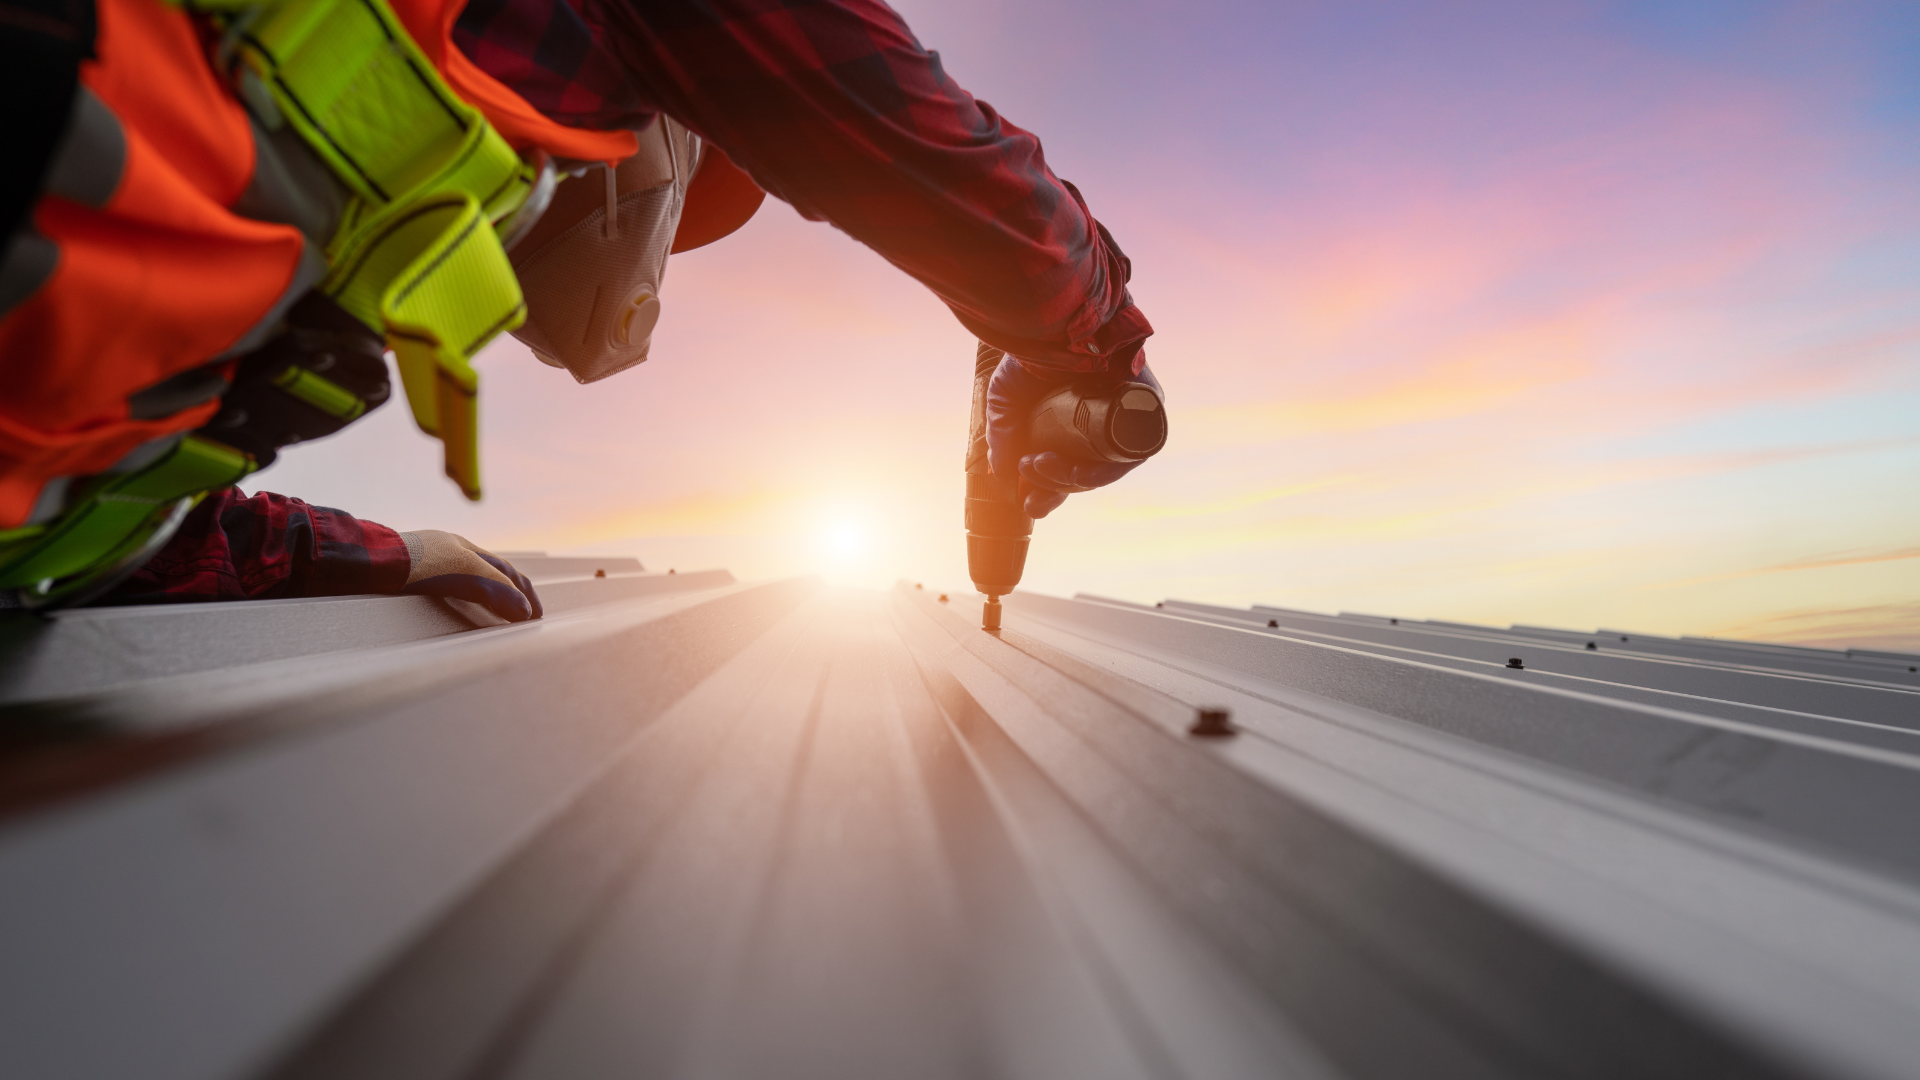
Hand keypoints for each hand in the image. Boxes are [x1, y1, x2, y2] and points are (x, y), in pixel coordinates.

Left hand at [399, 530, 543, 621]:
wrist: (371, 565)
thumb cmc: (418, 564)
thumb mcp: (467, 574)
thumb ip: (498, 590)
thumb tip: (525, 611)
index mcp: (465, 547)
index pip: (505, 571)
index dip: (525, 593)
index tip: (536, 615)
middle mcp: (447, 552)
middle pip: (488, 572)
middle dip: (510, 593)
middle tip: (524, 615)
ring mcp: (426, 565)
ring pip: (465, 581)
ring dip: (486, 597)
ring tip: (496, 615)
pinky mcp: (408, 580)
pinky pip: (443, 591)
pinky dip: (460, 601)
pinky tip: (454, 611)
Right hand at [985, 354, 1163, 517]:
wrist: (1056, 315)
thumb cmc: (1033, 349)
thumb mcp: (1005, 398)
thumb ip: (1002, 436)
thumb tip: (1004, 476)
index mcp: (1074, 422)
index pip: (1068, 468)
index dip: (1049, 491)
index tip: (1028, 503)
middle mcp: (1103, 422)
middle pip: (1087, 474)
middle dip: (1056, 488)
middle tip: (1029, 487)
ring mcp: (1127, 416)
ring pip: (1107, 469)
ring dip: (1072, 480)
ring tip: (1038, 464)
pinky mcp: (1147, 407)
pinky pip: (1131, 453)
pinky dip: (1103, 470)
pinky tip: (1076, 471)